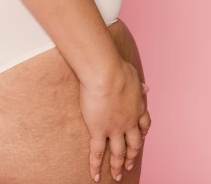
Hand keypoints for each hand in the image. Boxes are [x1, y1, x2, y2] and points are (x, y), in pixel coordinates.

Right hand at [80, 60, 151, 181]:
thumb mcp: (133, 76)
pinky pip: (97, 152)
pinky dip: (96, 165)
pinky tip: (95, 176)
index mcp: (137, 108)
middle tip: (129, 164)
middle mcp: (129, 122)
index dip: (142, 132)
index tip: (141, 136)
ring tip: (116, 176)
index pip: (144, 124)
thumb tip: (145, 88)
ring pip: (118, 152)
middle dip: (132, 155)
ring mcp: (114, 129)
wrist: (105, 74)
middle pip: (134, 144)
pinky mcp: (99, 131)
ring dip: (117, 165)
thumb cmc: (118, 69)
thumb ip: (138, 85)